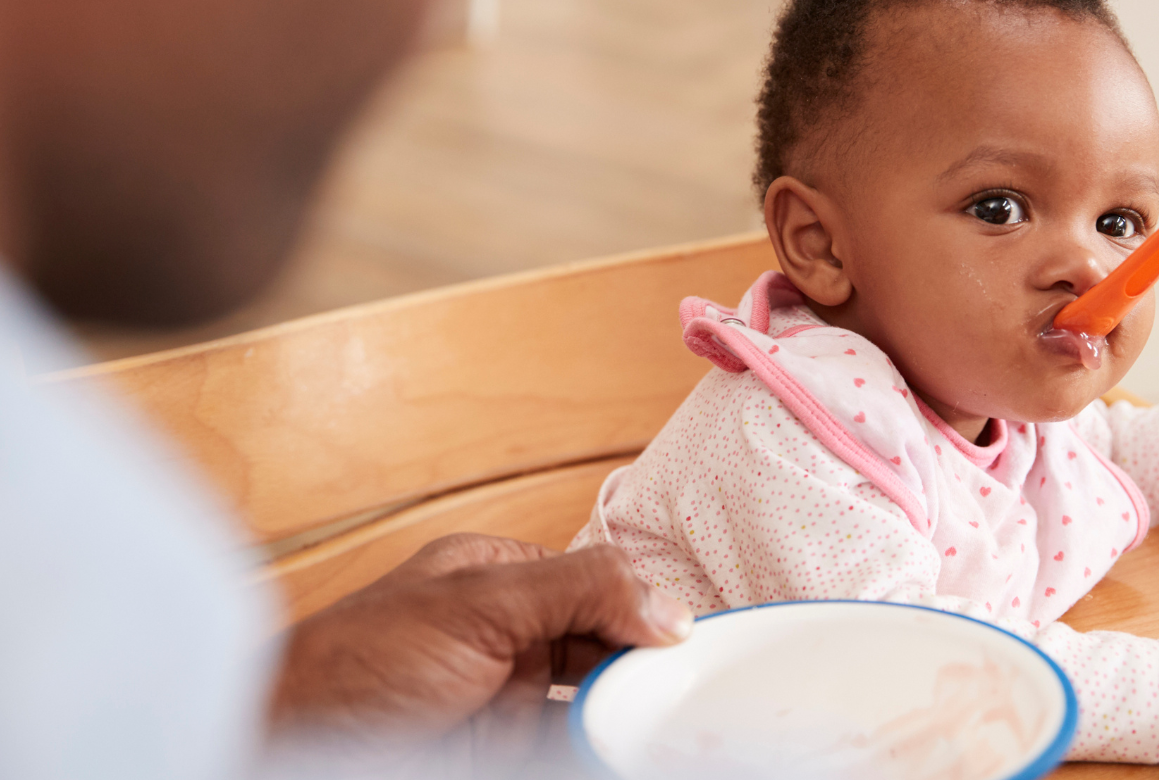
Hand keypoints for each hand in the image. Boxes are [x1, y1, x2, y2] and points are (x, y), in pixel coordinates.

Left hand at [267, 535, 692, 764]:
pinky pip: (569, 745)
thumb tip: (667, 606)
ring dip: (629, 713)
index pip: (599, 584)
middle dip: (646, 667)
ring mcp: (502, 699)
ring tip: (673, 725)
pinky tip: (628, 747)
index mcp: (498, 577)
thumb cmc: (350, 667)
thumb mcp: (476, 606)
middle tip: (692, 692)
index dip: (648, 611)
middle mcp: (506, 634)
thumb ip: (577, 591)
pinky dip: (600, 747)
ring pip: (591, 703)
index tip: (694, 642)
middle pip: (605, 645)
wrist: (293, 752)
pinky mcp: (497, 751)